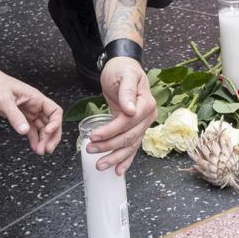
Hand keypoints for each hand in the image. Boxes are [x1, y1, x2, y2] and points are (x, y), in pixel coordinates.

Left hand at [0, 55, 61, 154]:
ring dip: (43, 140)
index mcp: (35, 98)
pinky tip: (34, 146)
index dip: (55, 123)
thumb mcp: (4, 100)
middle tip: (48, 149)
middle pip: (51, 122)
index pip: (55, 111)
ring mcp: (28, 112)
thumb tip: (24, 130)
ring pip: (42, 128)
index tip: (48, 133)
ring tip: (41, 151)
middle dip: (51, 136)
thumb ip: (15, 116)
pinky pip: (31, 129)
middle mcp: (34, 105)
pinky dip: (34, 138)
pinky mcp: (20, 117)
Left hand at [86, 56, 153, 174]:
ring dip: (115, 157)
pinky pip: (132, 146)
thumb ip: (127, 92)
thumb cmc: (123, 70)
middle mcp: (148, 116)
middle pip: (128, 137)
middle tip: (90, 149)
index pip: (127, 122)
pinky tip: (118, 170)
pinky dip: (126, 160)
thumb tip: (131, 109)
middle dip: (109, 146)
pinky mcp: (135, 128)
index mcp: (146, 104)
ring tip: (100, 165)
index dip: (111, 131)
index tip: (94, 135)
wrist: (124, 67)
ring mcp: (143, 124)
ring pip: (130, 146)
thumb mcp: (124, 76)